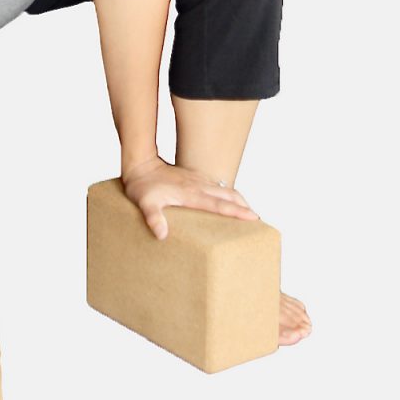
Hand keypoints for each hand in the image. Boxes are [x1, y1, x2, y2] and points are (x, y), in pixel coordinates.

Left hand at [121, 155, 259, 239]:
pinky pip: (216, 187)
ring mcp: (198, 180)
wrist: (140, 164)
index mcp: (190, 194)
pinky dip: (228, 195)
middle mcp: (198, 186)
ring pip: (225, 189)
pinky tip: (229, 202)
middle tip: (258, 221)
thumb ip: (153, 218)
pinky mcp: (194, 178)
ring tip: (249, 214)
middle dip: (245, 206)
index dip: (237, 211)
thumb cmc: (142, 186)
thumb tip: (162, 234)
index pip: (219, 204)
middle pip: (229, 195)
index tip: (254, 217)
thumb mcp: (144, 203)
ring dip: (239, 200)